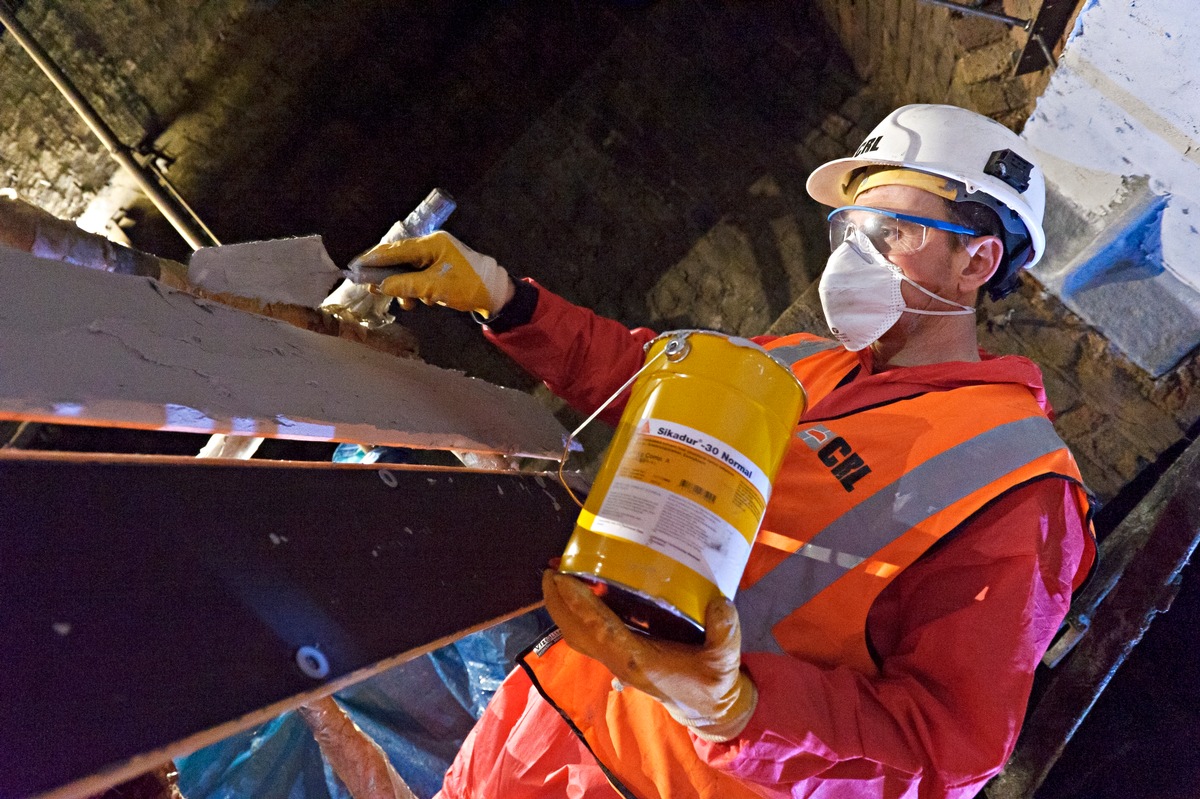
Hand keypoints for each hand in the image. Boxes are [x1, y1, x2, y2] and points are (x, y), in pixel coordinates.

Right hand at [349, 231, 513, 316]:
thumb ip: (405, 285)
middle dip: (389, 277)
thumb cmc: (468, 286)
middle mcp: (433, 246)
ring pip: (410, 272)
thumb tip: (381, 286)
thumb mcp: (434, 288)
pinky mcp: (442, 271)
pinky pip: (422, 279)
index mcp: (432, 243)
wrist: (497, 295)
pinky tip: (424, 301)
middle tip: (373, 289)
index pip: (395, 249)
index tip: (356, 266)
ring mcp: (438, 258)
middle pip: (400, 260)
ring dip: (406, 289)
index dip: (374, 259)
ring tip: (408, 304)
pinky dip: (419, 291)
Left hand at [542, 571, 757, 741]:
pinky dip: (579, 610)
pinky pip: (590, 631)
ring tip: (557, 573)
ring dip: (563, 606)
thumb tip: (720, 603)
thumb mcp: (725, 659)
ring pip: (577, 633)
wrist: (707, 708)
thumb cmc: (712, 683)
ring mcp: (615, 658)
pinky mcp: (619, 653)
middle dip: (557, 602)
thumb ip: (724, 632)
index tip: (563, 579)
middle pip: (576, 632)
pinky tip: (585, 585)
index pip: (601, 629)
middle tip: (549, 569)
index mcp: (638, 660)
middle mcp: (619, 659)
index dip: (580, 604)